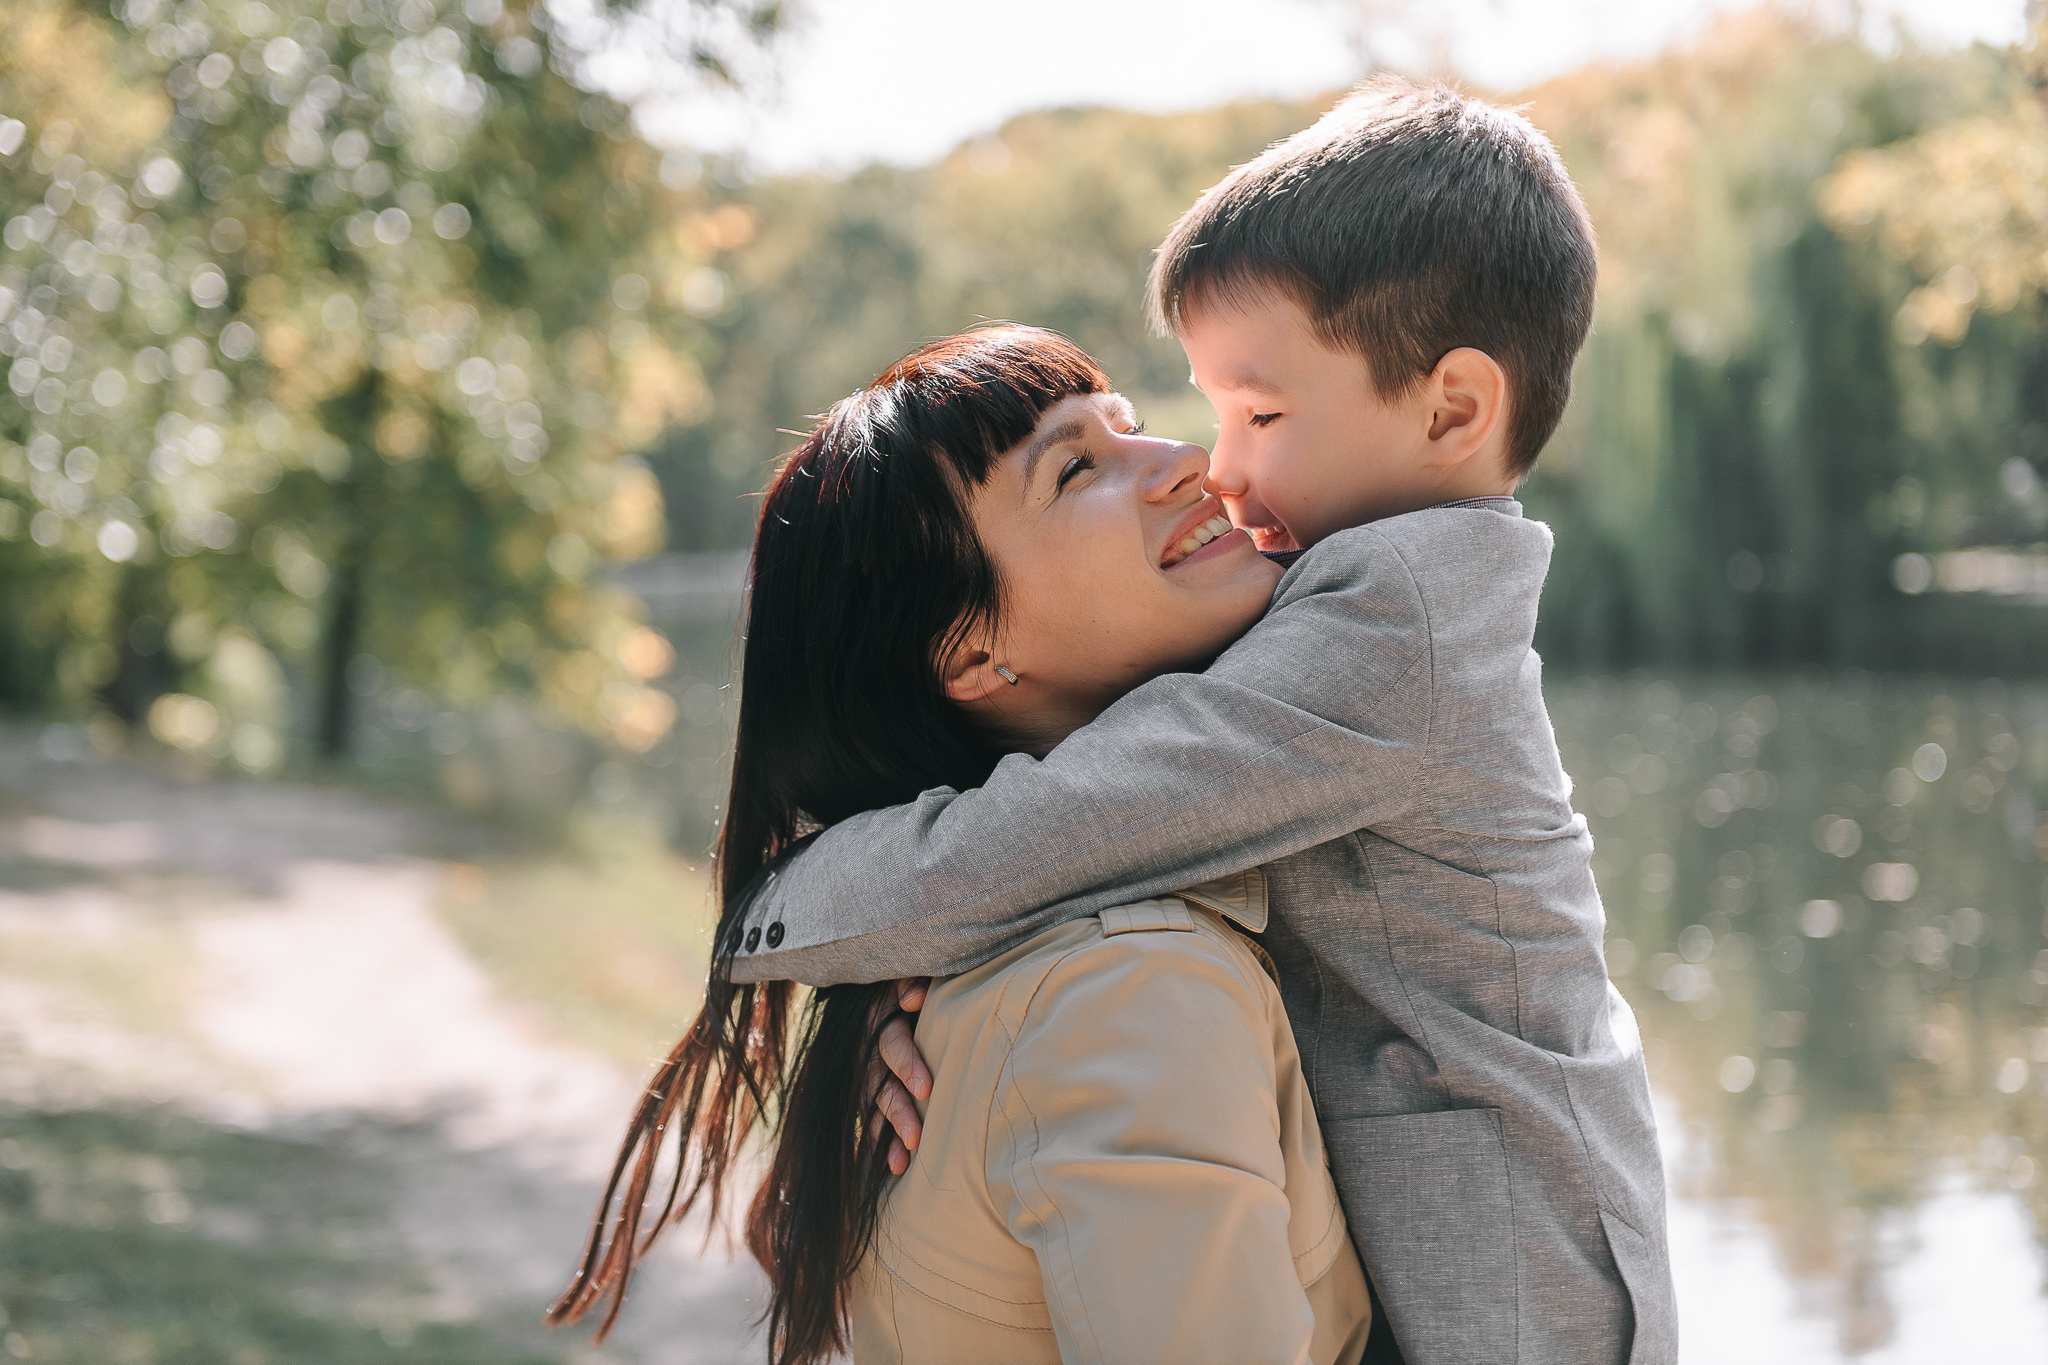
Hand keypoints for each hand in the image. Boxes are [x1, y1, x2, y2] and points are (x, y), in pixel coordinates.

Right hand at [866, 977, 932, 1174]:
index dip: (908, 1066)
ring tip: (902, 1163)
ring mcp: (869, 1071)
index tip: (928, 1089)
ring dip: (887, 1135)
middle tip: (917, 1139)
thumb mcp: (914, 973)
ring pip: (874, 1106)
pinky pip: (873, 1116)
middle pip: (880, 1084)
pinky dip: (881, 1141)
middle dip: (898, 1112)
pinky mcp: (873, 1089)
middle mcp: (870, 1049)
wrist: (890, 989)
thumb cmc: (918, 980)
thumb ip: (913, 980)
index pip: (893, 1045)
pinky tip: (894, 1166)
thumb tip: (914, 999)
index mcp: (882, 1019)